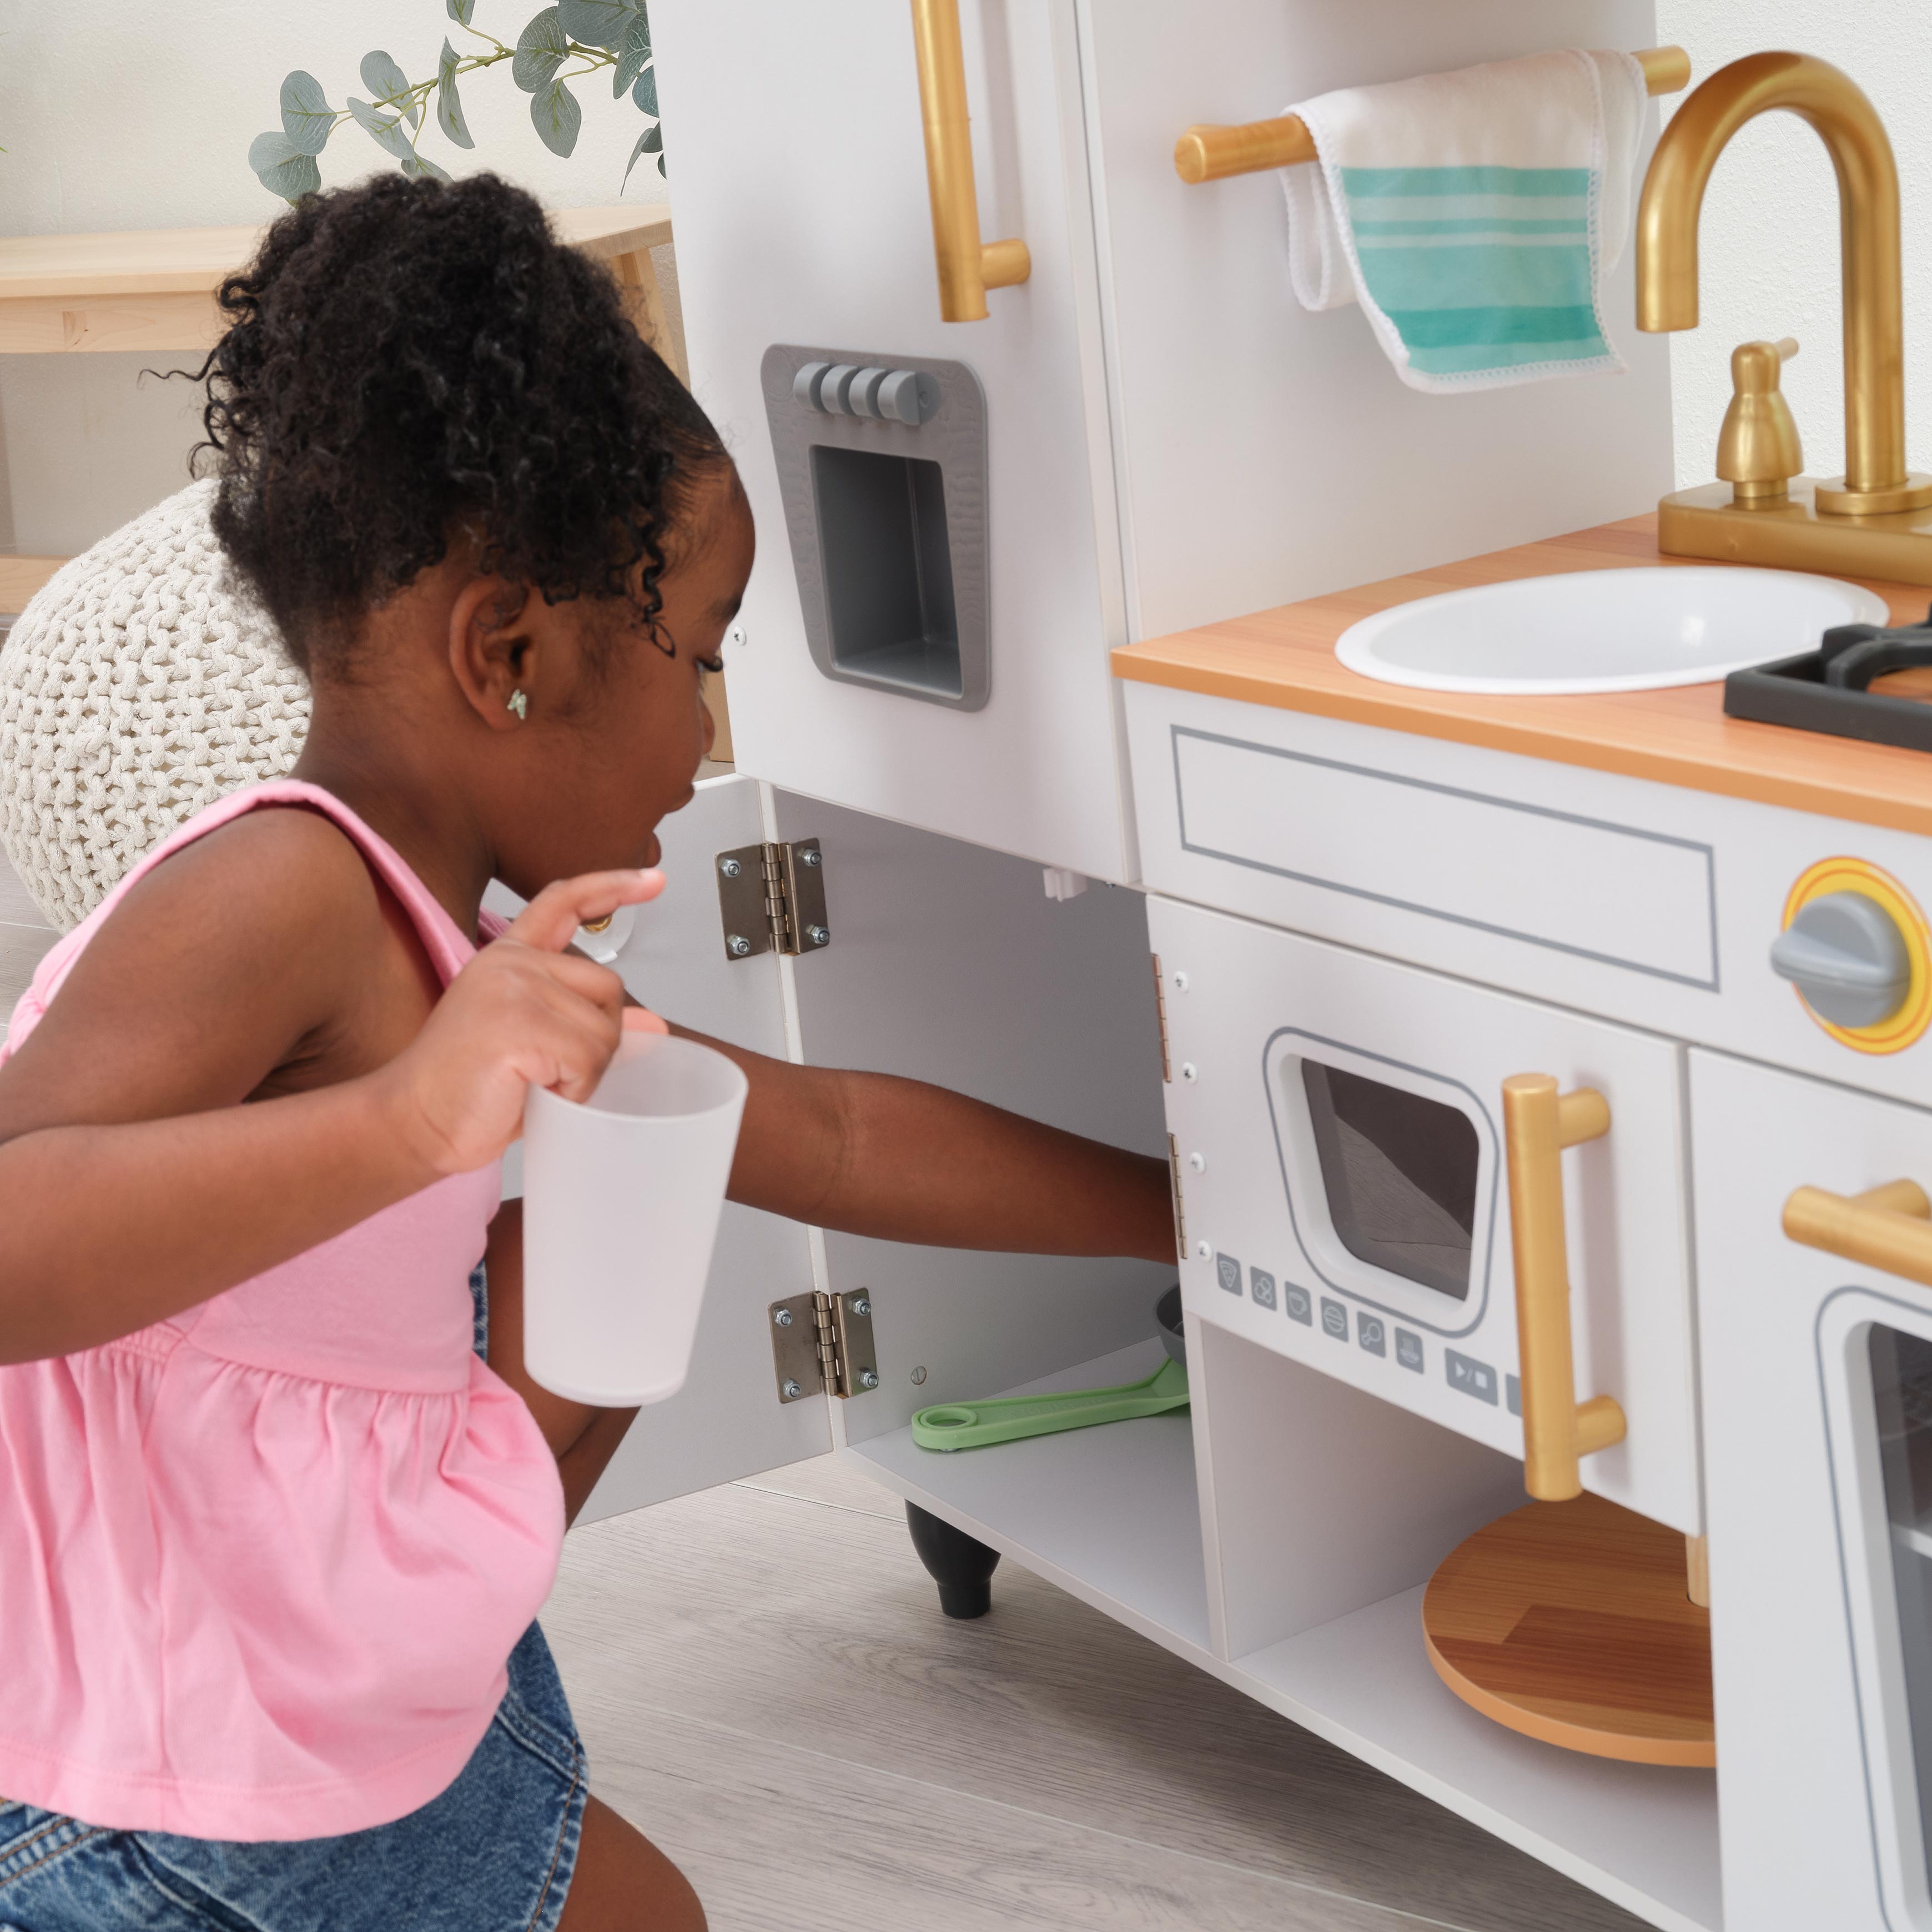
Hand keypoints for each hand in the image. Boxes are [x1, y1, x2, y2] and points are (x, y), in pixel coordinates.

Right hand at [374, 870, 668, 1176]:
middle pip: (609, 990)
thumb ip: (588, 1024)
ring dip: (583, 1075)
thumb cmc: (469, 1089)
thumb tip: (654, 1025)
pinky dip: (574, 1090)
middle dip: (598, 1042)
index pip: (563, 902)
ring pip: (604, 1032)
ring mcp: (513, 989)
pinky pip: (587, 1060)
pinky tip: (533, 1092)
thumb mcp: (539, 1048)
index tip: (655, 878)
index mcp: (509, 958)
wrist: (413, 1121)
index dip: (612, 886)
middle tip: (549, 1071)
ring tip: (533, 1083)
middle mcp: (511, 963)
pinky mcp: (518, 1024)